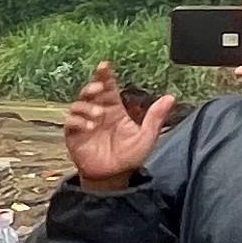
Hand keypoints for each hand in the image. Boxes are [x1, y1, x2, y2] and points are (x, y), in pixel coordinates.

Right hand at [62, 63, 174, 189]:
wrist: (113, 177)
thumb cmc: (130, 156)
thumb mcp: (147, 137)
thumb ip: (156, 117)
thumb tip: (170, 97)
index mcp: (114, 109)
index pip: (108, 87)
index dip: (105, 76)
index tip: (104, 65)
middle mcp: (97, 113)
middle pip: (89, 92)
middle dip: (92, 87)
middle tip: (99, 88)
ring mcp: (84, 123)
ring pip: (78, 105)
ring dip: (87, 107)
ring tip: (99, 115)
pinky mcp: (74, 135)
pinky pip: (70, 123)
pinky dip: (78, 121)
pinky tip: (90, 127)